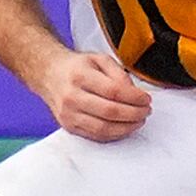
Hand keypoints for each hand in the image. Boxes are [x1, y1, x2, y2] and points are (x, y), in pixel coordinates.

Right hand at [33, 47, 152, 141]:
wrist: (49, 75)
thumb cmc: (76, 67)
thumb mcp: (99, 59)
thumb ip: (119, 73)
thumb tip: (134, 92)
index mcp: (80, 76)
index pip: (114, 91)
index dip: (134, 98)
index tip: (146, 99)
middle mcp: (72, 97)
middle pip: (110, 112)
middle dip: (134, 114)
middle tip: (146, 110)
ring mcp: (69, 114)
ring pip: (103, 128)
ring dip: (126, 127)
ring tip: (139, 120)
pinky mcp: (69, 126)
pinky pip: (95, 136)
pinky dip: (114, 134)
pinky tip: (124, 127)